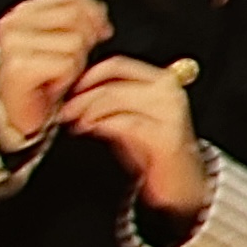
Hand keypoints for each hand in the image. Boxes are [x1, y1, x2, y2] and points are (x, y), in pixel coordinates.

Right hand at [0, 0, 109, 148]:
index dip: (94, 14)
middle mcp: (13, 25)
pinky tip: (50, 84)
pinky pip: (67, 65)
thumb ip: (78, 19)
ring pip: (75, 42)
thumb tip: (100, 10)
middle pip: (77, 18)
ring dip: (74, 64)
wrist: (17, 115)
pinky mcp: (19, 67)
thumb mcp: (60, 40)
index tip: (98, 31)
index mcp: (22, 13)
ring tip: (55, 74)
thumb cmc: (40, 79)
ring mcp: (14, 46)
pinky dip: (66, 78)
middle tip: (67, 60)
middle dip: (83, 41)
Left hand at [58, 56, 208, 215]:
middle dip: (82, 94)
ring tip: (74, 121)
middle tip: (64, 109)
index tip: (67, 90)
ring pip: (117, 98)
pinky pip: (126, 123)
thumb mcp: (129, 115)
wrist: (181, 181)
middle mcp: (168, 92)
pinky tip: (88, 130)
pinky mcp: (166, 135)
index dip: (87, 75)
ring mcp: (170, 112)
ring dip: (88, 109)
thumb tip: (74, 91)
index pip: (117, 65)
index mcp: (161, 81)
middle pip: (114, 81)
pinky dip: (101, 124)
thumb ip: (110, 99)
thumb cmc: (152, 149)